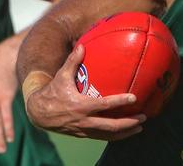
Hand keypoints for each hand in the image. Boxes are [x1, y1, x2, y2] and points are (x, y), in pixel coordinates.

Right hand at [25, 44, 145, 140]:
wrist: (39, 113)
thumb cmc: (52, 91)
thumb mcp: (61, 75)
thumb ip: (72, 61)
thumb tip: (82, 45)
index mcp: (81, 106)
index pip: (104, 105)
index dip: (120, 102)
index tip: (134, 98)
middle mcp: (84, 121)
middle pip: (111, 126)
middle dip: (129, 123)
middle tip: (144, 117)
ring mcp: (84, 130)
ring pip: (108, 135)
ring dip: (125, 133)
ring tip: (139, 128)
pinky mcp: (82, 135)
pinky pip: (102, 137)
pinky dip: (114, 136)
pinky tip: (124, 132)